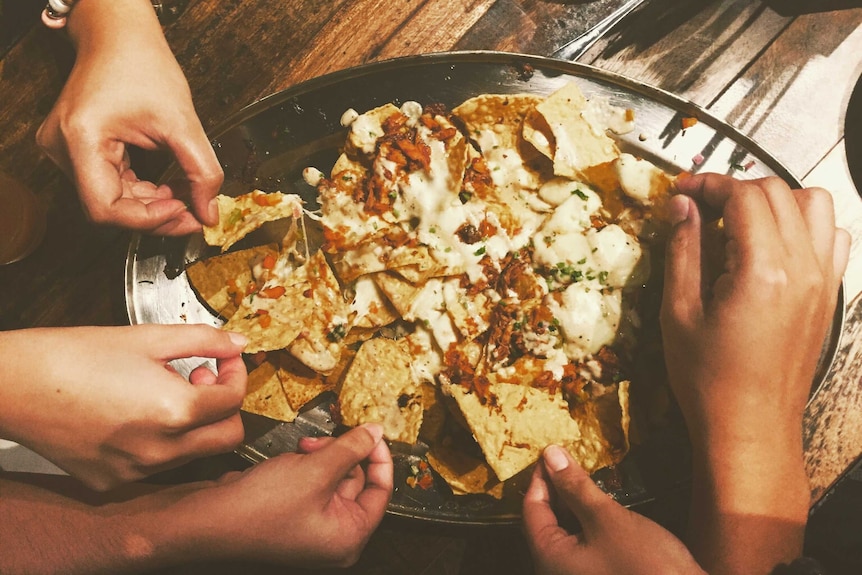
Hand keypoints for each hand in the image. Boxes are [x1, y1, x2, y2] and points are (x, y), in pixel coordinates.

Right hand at [0, 324, 247, 489]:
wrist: (13, 385)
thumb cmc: (74, 356)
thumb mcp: (148, 337)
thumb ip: (204, 340)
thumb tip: (238, 343)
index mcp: (174, 411)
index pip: (234, 400)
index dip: (236, 373)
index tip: (226, 359)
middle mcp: (159, 451)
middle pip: (228, 438)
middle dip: (225, 406)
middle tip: (202, 378)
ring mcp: (135, 473)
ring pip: (194, 454)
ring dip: (194, 424)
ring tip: (164, 390)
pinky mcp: (112, 483)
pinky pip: (156, 466)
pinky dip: (161, 442)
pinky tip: (136, 414)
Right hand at [36, 0, 221, 234]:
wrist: (119, 36)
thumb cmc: (141, 64)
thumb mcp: (182, 121)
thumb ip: (201, 171)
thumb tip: (209, 212)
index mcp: (81, 139)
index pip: (105, 209)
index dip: (147, 220)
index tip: (184, 213)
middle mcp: (63, 149)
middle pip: (108, 209)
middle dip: (155, 216)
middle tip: (193, 215)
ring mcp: (66, 151)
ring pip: (111, 201)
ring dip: (151, 206)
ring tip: (185, 198)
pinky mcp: (78, 152)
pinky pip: (110, 186)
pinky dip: (142, 193)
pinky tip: (167, 189)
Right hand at [195, 424, 393, 567]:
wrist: (209, 518)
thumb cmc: (260, 508)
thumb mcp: (316, 469)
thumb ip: (351, 448)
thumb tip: (375, 433)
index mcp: (349, 537)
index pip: (381, 491)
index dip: (379, 457)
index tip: (373, 433)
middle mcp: (333, 537)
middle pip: (356, 482)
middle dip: (341, 454)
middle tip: (323, 440)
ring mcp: (312, 527)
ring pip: (333, 477)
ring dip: (321, 456)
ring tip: (302, 450)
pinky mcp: (294, 515)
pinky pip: (312, 482)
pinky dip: (305, 465)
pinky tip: (290, 459)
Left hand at [523, 445, 705, 574]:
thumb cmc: (647, 566)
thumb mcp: (607, 519)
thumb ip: (576, 487)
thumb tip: (552, 457)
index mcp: (549, 559)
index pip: (531, 509)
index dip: (540, 477)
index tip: (552, 452)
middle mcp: (557, 571)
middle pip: (545, 521)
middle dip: (556, 489)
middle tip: (568, 460)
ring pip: (565, 533)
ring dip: (573, 505)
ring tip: (586, 478)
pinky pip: (583, 545)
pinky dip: (588, 524)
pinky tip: (603, 507)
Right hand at [660, 174, 849, 573]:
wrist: (749, 426)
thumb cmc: (707, 378)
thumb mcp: (678, 312)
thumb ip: (682, 250)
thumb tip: (682, 205)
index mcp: (762, 272)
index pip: (744, 195)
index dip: (708, 185)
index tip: (682, 192)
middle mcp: (802, 269)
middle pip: (777, 191)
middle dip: (735, 189)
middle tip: (700, 209)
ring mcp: (822, 281)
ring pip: (812, 204)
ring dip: (774, 200)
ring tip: (739, 222)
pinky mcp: (828, 295)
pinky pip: (832, 236)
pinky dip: (804, 225)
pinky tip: (773, 245)